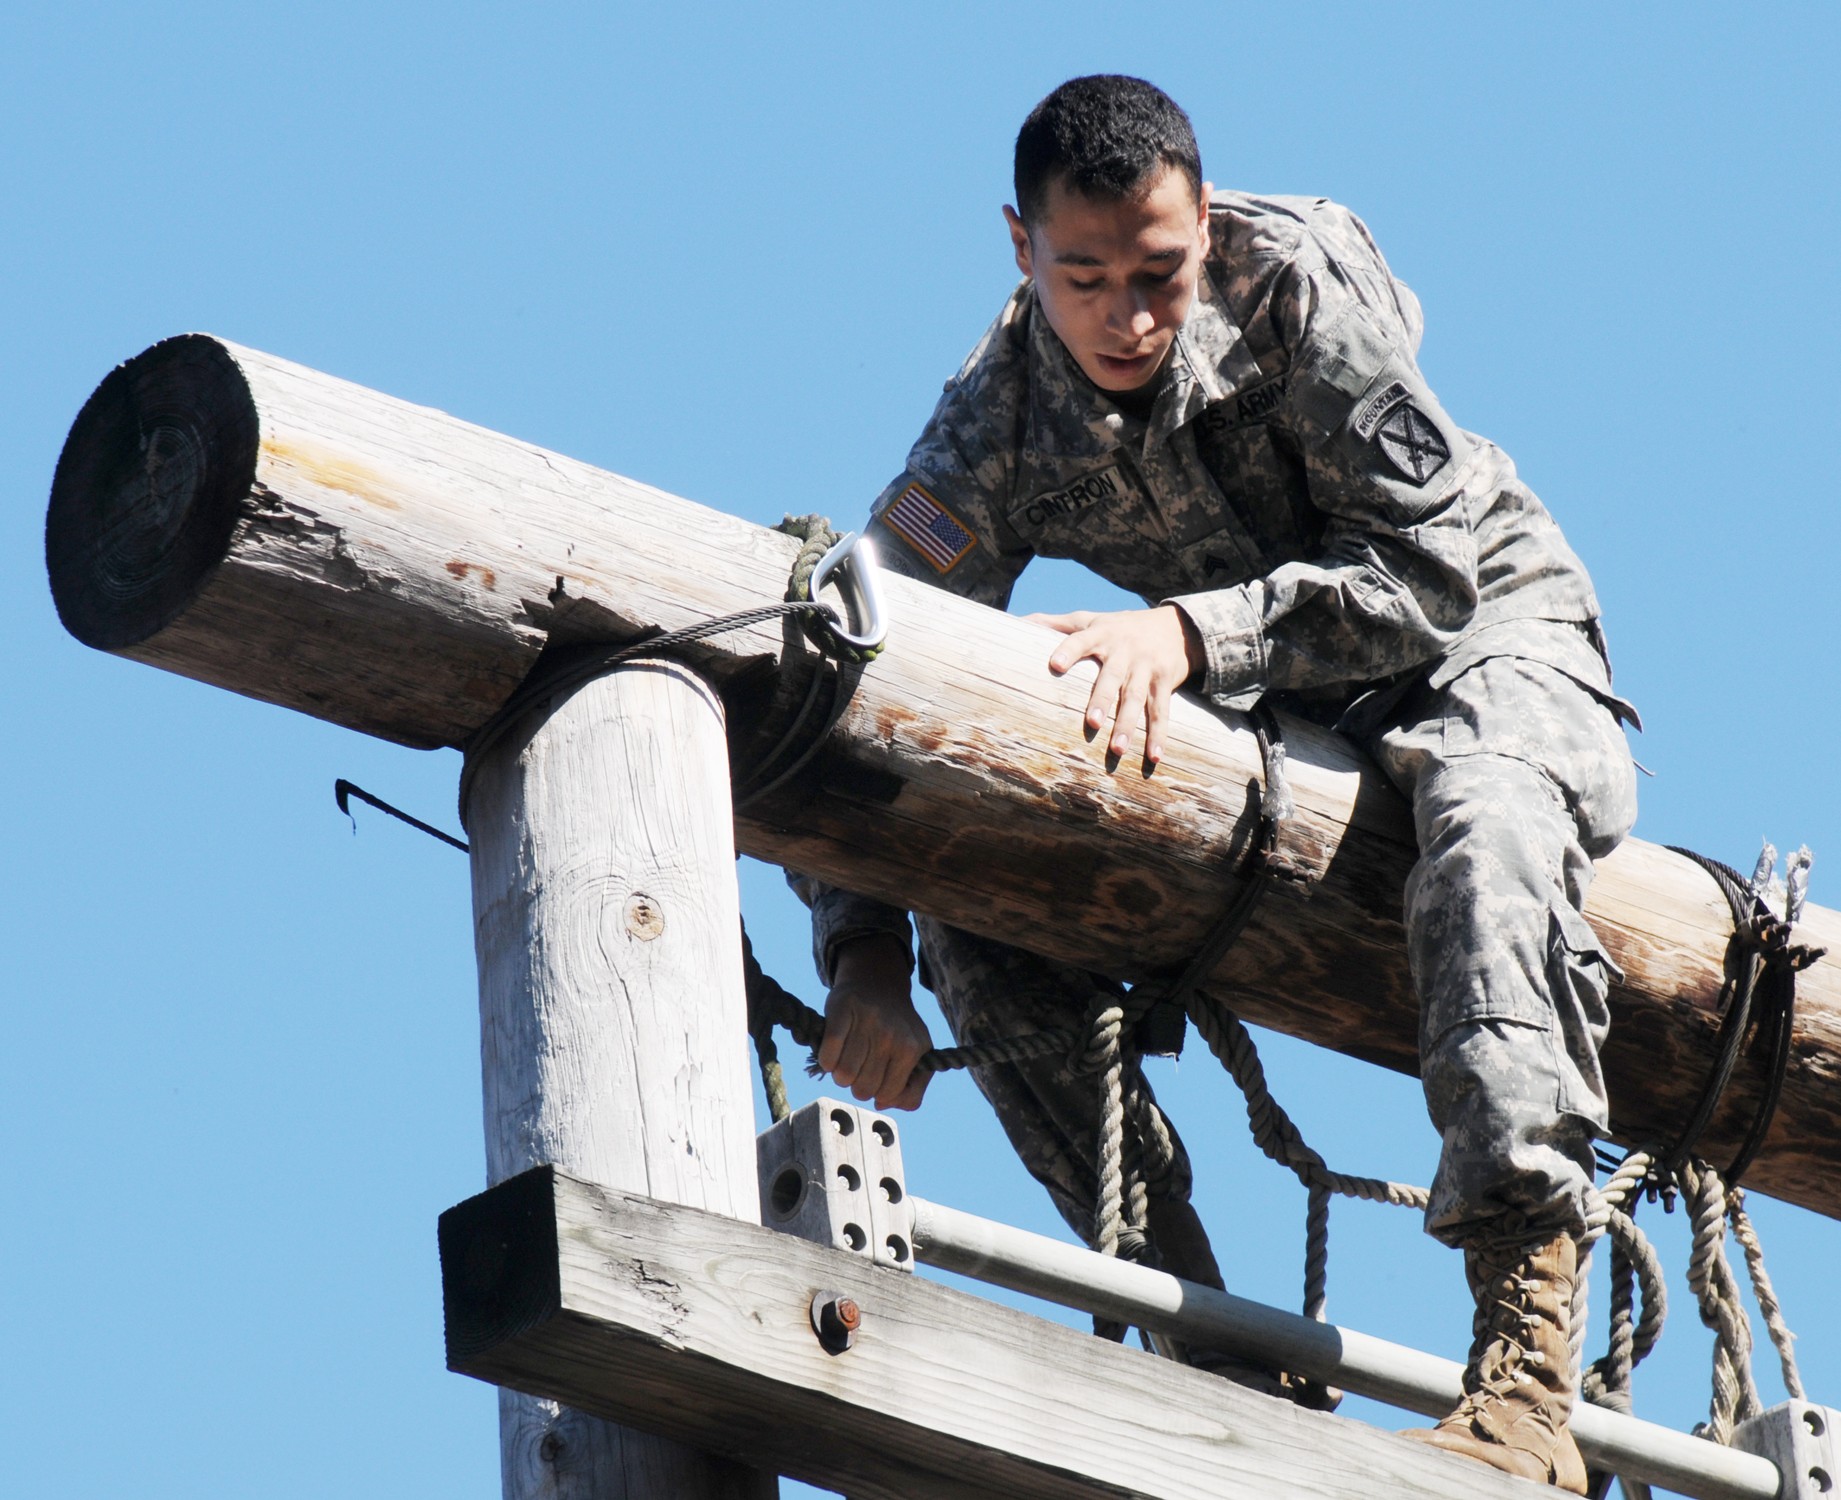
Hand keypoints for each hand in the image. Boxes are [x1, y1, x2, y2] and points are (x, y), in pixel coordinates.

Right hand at [817, 933, 933, 1111]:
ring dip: (840, 1074)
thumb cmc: (898, 1027)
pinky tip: (833, 1053)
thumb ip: (913, 1089)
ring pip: (843, 1076)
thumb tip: (882, 1104)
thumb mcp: (919, 1054)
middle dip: (857, 1085)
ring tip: (847, 1061)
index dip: (878, 1093)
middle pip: (863, 1089)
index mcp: (912, 1048)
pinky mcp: (842, 1010)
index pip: (887, 1095)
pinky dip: (826, 1060)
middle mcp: (891, 1035)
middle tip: (860, 1069)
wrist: (879, 983)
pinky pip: (827, 1055)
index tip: (877, 1079)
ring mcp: (866, 1022)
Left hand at [1027, 605, 1203, 765]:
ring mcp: (1146, 667)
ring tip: (1117, 749)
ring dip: (1128, 725)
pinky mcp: (1165, 682)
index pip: (1082, 640)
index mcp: (1101, 634)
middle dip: (1103, 700)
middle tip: (1093, 723)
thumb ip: (1054, 623)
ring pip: (1137, 698)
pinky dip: (1159, 735)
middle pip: (1112, 677)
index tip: (1055, 665)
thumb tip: (1016, 621)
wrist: (1176, 626)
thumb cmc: (1119, 627)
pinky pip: (1162, 711)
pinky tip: (1154, 758)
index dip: (1069, 651)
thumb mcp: (1089, 619)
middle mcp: (1125, 651)